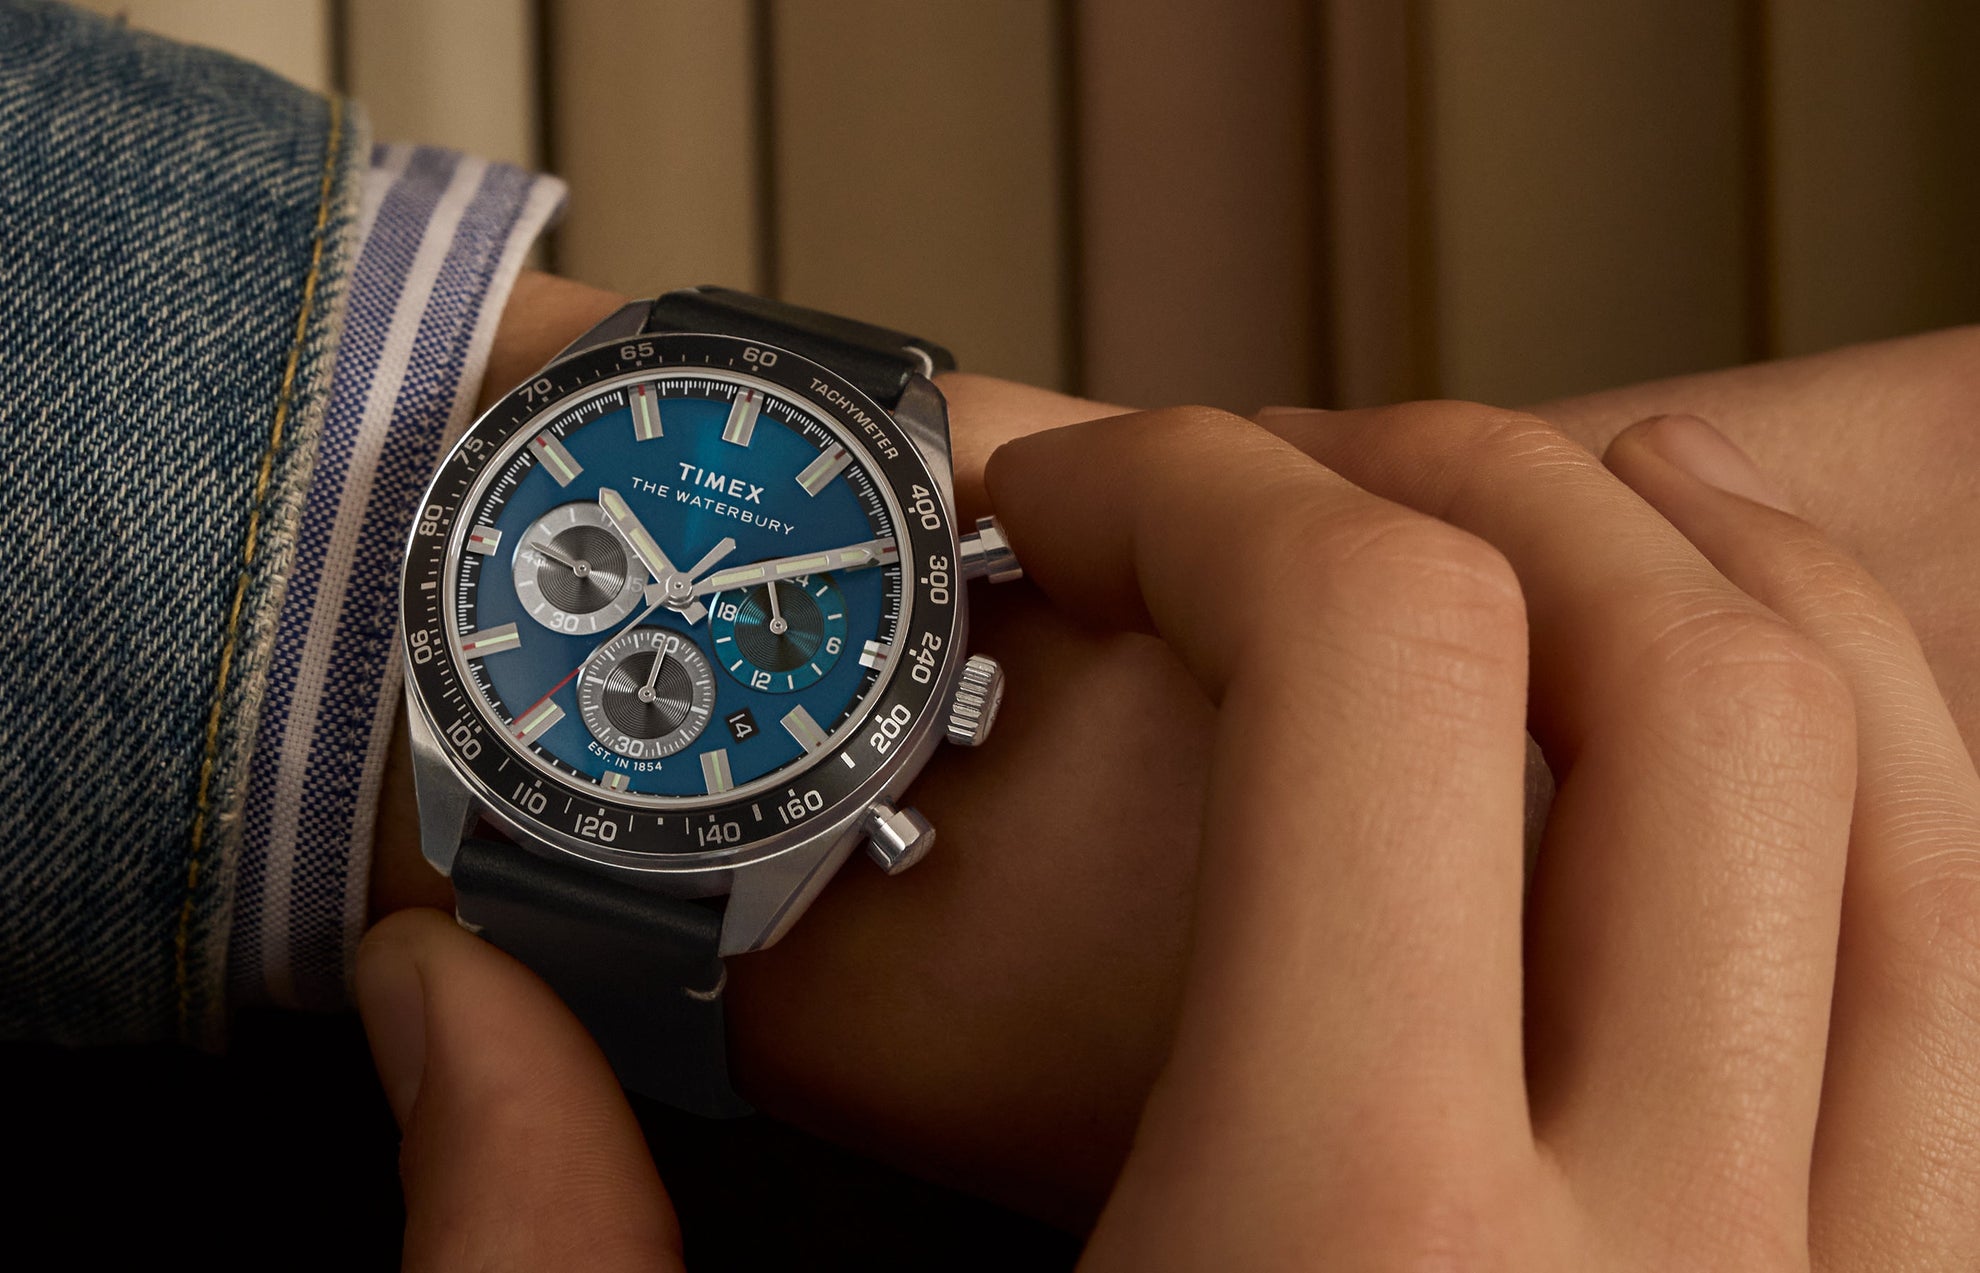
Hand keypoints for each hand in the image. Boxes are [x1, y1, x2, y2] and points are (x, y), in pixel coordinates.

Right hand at [380, 276, 1979, 1224]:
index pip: (1372, 660)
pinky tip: (1725, 780)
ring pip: (1900, 799)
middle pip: (1677, 665)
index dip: (1203, 492)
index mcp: (1330, 1259)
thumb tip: (441, 1016)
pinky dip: (1873, 799)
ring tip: (1547, 533)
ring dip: (1718, 588)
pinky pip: (1965, 982)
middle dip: (1467, 480)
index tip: (1078, 509)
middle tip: (1296, 488)